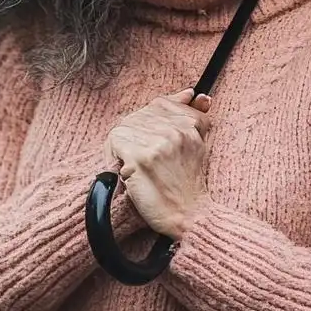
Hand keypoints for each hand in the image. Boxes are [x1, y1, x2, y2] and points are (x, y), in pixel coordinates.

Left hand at [102, 90, 210, 238]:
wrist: (189, 216)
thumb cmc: (188, 186)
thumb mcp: (198, 146)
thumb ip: (194, 117)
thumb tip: (193, 94)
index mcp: (190, 125)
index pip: (160, 104)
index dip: (147, 120)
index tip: (146, 138)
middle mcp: (175, 130)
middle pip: (138, 115)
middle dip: (131, 133)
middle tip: (133, 155)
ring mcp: (158, 143)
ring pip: (124, 127)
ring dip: (120, 145)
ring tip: (130, 164)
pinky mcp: (141, 158)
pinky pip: (115, 142)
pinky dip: (112, 155)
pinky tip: (123, 170)